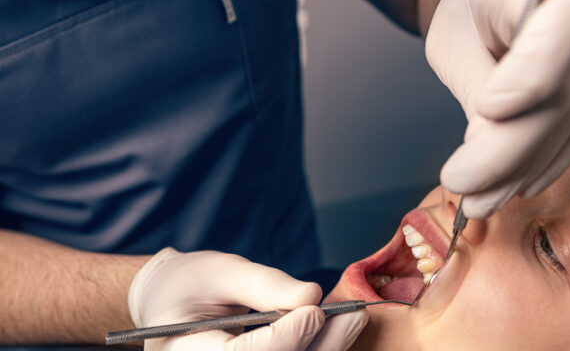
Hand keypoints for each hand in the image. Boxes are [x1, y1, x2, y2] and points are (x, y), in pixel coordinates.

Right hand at [128, 248, 367, 350]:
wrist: (172, 304)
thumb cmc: (190, 283)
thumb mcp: (219, 271)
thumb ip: (262, 284)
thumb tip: (311, 296)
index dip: (283, 338)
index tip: (315, 311)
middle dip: (318, 347)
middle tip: (353, 314)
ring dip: (324, 350)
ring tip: (351, 318)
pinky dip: (316, 349)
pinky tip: (334, 328)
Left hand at [426, 0, 569, 218]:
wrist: (495, 0)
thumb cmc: (469, 13)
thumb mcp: (454, 44)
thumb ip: (473, 90)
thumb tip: (485, 154)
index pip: (563, 28)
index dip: (529, 77)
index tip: (486, 111)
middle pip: (560, 98)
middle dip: (506, 154)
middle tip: (461, 187)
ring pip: (568, 127)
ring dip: (520, 172)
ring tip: (477, 200)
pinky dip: (539, 166)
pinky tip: (512, 187)